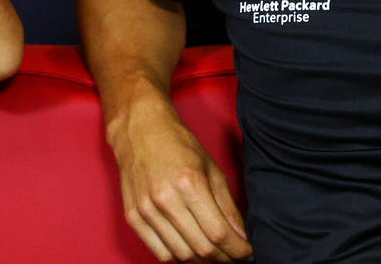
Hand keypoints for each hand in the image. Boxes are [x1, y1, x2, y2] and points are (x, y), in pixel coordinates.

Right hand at [110, 99, 250, 261]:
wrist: (138, 129)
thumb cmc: (178, 145)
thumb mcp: (211, 169)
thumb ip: (227, 206)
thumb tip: (242, 238)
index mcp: (189, 183)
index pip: (218, 233)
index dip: (237, 250)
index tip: (247, 253)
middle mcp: (165, 199)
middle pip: (201, 249)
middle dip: (224, 258)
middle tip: (233, 255)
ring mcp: (145, 209)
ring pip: (181, 255)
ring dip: (202, 259)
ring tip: (212, 249)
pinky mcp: (132, 216)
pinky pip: (160, 253)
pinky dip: (178, 255)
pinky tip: (188, 244)